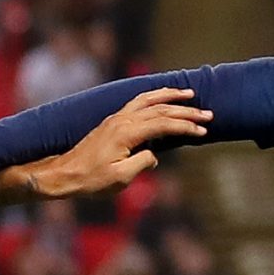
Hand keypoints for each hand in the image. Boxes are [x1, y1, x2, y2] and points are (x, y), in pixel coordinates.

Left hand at [22, 87, 210, 200]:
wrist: (65, 174)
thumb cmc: (91, 180)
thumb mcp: (120, 179)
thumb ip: (142, 163)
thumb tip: (154, 154)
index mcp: (126, 133)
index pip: (163, 124)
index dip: (185, 127)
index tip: (202, 132)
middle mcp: (122, 120)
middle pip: (160, 110)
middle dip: (186, 112)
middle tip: (208, 115)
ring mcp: (116, 118)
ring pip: (148, 100)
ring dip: (170, 96)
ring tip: (189, 94)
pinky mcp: (113, 121)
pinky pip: (137, 102)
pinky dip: (153, 96)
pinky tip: (162, 97)